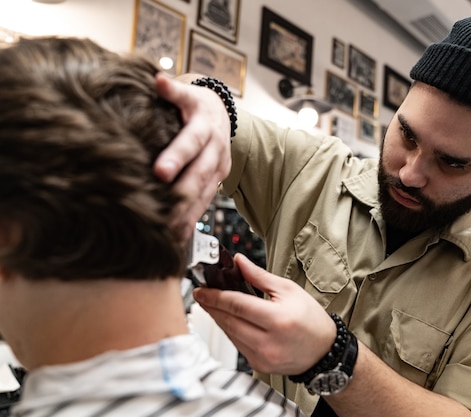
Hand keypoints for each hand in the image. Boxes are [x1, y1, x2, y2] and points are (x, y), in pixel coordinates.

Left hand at [153, 73, 231, 238]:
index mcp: (205, 125)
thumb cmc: (195, 102)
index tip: (160, 171)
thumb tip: (158, 80)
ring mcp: (219, 167)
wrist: (222, 113)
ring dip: (188, 212)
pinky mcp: (217, 181)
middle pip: (199, 172)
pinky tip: (177, 236)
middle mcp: (215, 148)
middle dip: (182, 193)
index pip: (191, 141)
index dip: (177, 156)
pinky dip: (191, 220)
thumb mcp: (188, 91)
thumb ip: (173, 89)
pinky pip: (205, 202)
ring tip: (170, 231)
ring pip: (204, 192)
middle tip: (163, 212)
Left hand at [193, 254, 336, 374]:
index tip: (202, 290)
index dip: (215, 296)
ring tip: (215, 306)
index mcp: (278, 319)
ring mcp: (263, 357)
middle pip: (229, 321)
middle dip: (212, 307)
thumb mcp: (288, 290)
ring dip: (220, 319)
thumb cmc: (310, 319)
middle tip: (203, 295)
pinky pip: (237, 346)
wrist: (324, 350)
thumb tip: (239, 262)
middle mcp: (268, 342)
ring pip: (230, 335)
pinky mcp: (259, 366)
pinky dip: (231, 332)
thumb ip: (259, 276)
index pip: (237, 305)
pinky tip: (231, 321)